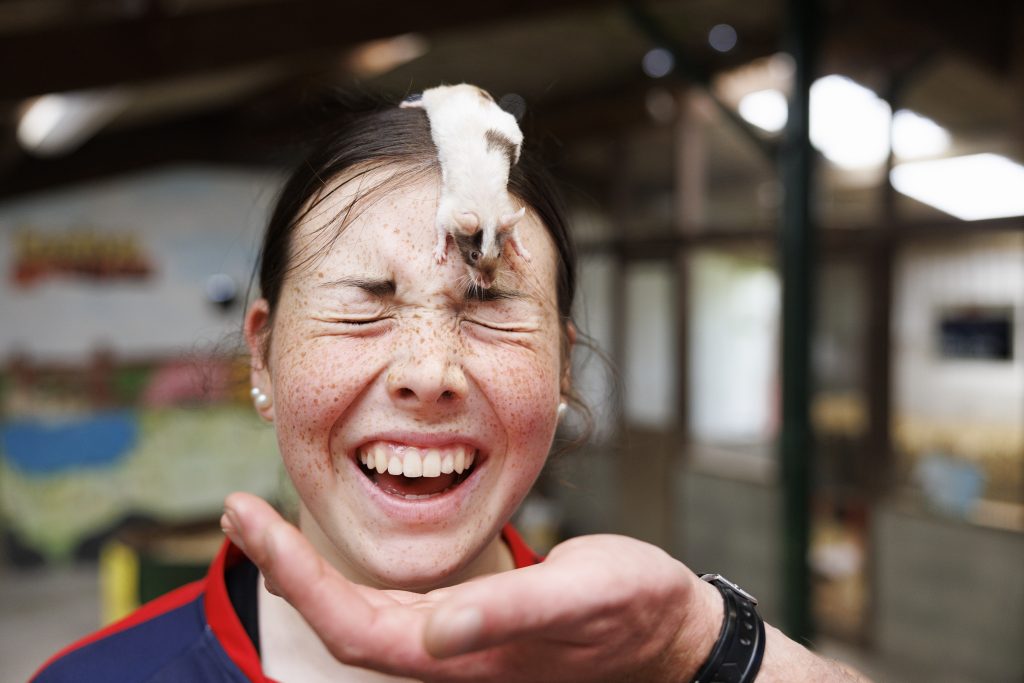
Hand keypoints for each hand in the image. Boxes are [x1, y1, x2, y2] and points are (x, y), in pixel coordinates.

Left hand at [221, 492, 722, 682]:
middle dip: (282, 567)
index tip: (247, 517)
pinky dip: (353, 571)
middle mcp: (446, 657)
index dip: (291, 574)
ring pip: (361, 614)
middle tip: (237, 511)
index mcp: (459, 658)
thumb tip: (431, 629)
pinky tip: (345, 546)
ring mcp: (457, 643)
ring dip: (308, 570)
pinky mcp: (472, 623)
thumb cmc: (631, 612)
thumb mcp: (579, 598)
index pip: (349, 623)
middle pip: (340, 620)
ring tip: (268, 524)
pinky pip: (394, 603)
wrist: (669, 633)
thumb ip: (506, 612)